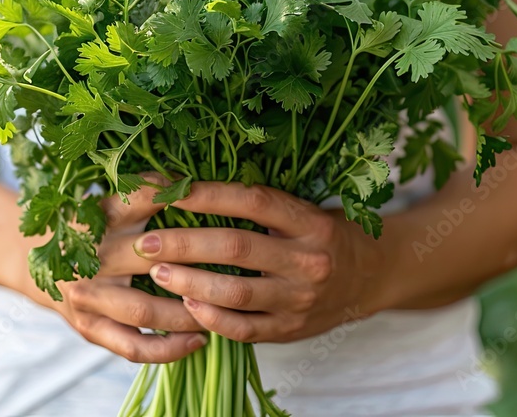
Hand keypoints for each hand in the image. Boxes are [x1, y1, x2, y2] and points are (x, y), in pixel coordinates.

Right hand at [20, 179, 207, 363]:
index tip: (214, 199)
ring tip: (222, 311)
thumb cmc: (88, 222)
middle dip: (196, 265)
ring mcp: (88, 295)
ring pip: (146, 309)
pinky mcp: (89, 326)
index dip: (177, 196)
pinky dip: (168, 349)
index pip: (140, 198)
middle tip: (237, 270)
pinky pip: (133, 345)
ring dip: (189, 312)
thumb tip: (196, 180)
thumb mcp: (109, 198)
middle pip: (152, 259)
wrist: (31, 254)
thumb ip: (146, 192)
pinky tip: (198, 340)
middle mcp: (93, 254)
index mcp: (101, 216)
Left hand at [132, 182, 387, 342]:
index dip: (206, 195)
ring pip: (236, 293)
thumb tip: (192, 185)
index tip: (168, 192)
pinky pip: (245, 329)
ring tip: (157, 273)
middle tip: (146, 242)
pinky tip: (187, 307)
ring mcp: (300, 299)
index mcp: (309, 221)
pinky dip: (213, 319)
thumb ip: (261, 204)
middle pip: (236, 248)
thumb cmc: (323, 235)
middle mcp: (308, 259)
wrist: (370, 278)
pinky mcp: (291, 330)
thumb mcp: (304, 210)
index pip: (251, 201)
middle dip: (184, 244)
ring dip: (190, 283)